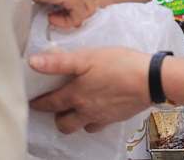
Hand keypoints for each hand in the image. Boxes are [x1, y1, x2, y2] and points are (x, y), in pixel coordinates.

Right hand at [14, 0, 98, 27]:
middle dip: (79, 10)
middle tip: (60, 14)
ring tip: (53, 16)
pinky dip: (67, 22)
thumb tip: (64, 1)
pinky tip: (50, 18)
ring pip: (90, 7)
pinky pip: (79, 15)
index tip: (61, 8)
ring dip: (73, 17)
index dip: (78, 1)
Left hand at [29, 47, 150, 132]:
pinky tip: (96, 110)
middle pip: (62, 123)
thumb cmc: (119, 64)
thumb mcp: (87, 56)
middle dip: (56, 116)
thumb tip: (33, 62)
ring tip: (74, 109)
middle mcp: (85, 110)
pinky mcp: (114, 118)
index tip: (33, 100)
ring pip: (79, 127)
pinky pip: (97, 126)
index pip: (49, 103)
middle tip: (56, 105)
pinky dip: (92, 121)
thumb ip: (59, 61)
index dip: (38, 102)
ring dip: (73, 121)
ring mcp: (100, 116)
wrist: (150, 80)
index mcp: (75, 94)